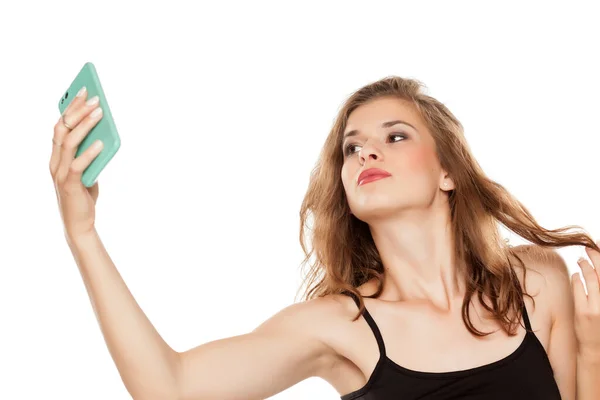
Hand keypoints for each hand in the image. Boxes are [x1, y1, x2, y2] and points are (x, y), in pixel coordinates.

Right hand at [49, 86, 103, 238]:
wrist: (79, 225)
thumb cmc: (83, 196)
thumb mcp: (87, 170)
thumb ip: (90, 154)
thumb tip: (103, 134)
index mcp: (57, 156)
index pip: (60, 125)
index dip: (70, 107)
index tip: (83, 91)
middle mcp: (55, 162)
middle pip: (62, 128)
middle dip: (78, 110)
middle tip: (95, 97)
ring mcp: (60, 173)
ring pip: (69, 142)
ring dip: (85, 125)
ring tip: (100, 113)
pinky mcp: (70, 185)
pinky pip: (78, 164)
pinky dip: (90, 152)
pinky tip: (101, 143)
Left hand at [572, 240, 599, 357]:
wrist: (597, 349)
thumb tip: (596, 270)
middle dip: (596, 257)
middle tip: (589, 248)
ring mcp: (597, 308)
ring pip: (591, 279)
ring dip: (586, 266)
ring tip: (581, 259)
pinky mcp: (583, 312)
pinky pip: (578, 290)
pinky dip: (577, 279)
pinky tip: (576, 274)